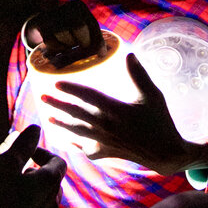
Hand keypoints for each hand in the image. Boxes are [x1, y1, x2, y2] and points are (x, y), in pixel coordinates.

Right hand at [0, 125, 65, 207]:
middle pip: (53, 185)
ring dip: (33, 197)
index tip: (29, 154)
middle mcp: (53, 206)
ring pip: (45, 206)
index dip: (44, 154)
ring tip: (11, 194)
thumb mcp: (4, 165)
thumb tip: (36, 127)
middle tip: (18, 173)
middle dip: (39, 175)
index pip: (59, 162)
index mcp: (49, 184)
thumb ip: (22, 145)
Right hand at [27, 0, 104, 67]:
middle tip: (80, 48)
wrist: (40, 23)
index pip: (92, 25)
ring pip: (64, 35)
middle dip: (82, 41)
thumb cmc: (67, 30)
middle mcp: (66, 6)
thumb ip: (93, 37)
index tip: (101, 54)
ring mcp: (52, 13)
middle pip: (79, 27)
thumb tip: (103, 53)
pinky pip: (51, 41)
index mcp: (79, 6)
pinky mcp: (40, 23)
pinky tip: (56, 48)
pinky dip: (55, 48)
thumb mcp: (82, 29)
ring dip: (67, 46)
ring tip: (67, 46)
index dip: (98, 41)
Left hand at [42, 52, 207, 175]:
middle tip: (42, 97)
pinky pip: (85, 148)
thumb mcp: (152, 95)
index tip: (56, 82)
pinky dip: (75, 144)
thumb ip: (139, 75)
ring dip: (61, 124)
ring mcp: (104, 142)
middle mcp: (105, 126)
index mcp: (115, 110)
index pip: (87, 97)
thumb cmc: (160, 121)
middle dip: (58, 104)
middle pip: (76, 114)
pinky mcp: (106, 153)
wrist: (165, 153)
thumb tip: (130, 54)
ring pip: (77, 132)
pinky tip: (68, 142)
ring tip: (48, 119)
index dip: (71, 89)